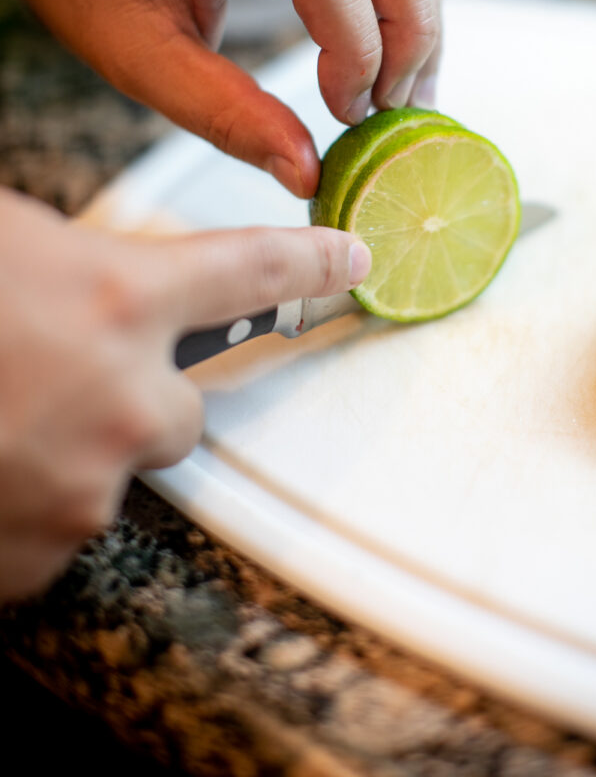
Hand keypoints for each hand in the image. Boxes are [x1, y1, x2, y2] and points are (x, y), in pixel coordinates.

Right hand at [0, 188, 369, 602]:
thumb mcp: (7, 245)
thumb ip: (75, 265)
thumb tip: (104, 279)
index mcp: (116, 297)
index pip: (254, 271)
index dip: (313, 267)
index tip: (354, 264)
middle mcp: (120, 398)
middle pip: (186, 413)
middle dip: (139, 397)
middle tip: (58, 376)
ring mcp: (82, 486)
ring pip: (114, 471)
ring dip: (69, 450)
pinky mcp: (38, 555)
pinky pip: (60, 528)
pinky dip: (29, 502)